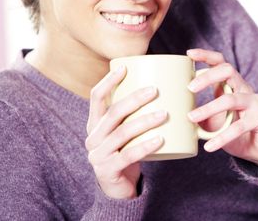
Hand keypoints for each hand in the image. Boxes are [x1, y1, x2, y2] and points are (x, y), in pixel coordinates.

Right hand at [85, 66, 165, 198]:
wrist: (118, 188)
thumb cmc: (127, 151)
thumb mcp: (125, 131)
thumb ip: (133, 113)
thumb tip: (162, 84)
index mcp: (95, 123)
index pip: (96, 97)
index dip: (108, 81)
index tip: (125, 67)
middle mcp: (93, 137)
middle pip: (113, 113)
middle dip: (134, 99)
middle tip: (155, 90)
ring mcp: (98, 155)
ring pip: (122, 133)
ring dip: (144, 121)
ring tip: (164, 114)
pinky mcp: (108, 171)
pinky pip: (128, 156)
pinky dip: (145, 146)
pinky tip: (161, 139)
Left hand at [187, 49, 257, 167]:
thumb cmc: (236, 132)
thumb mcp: (215, 121)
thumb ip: (201, 115)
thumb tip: (176, 116)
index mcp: (232, 85)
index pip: (221, 62)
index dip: (206, 55)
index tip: (189, 54)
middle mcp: (244, 88)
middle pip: (228, 71)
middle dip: (207, 77)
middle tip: (189, 88)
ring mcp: (255, 102)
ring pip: (231, 99)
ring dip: (209, 108)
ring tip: (191, 118)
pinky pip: (239, 126)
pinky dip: (222, 137)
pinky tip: (209, 146)